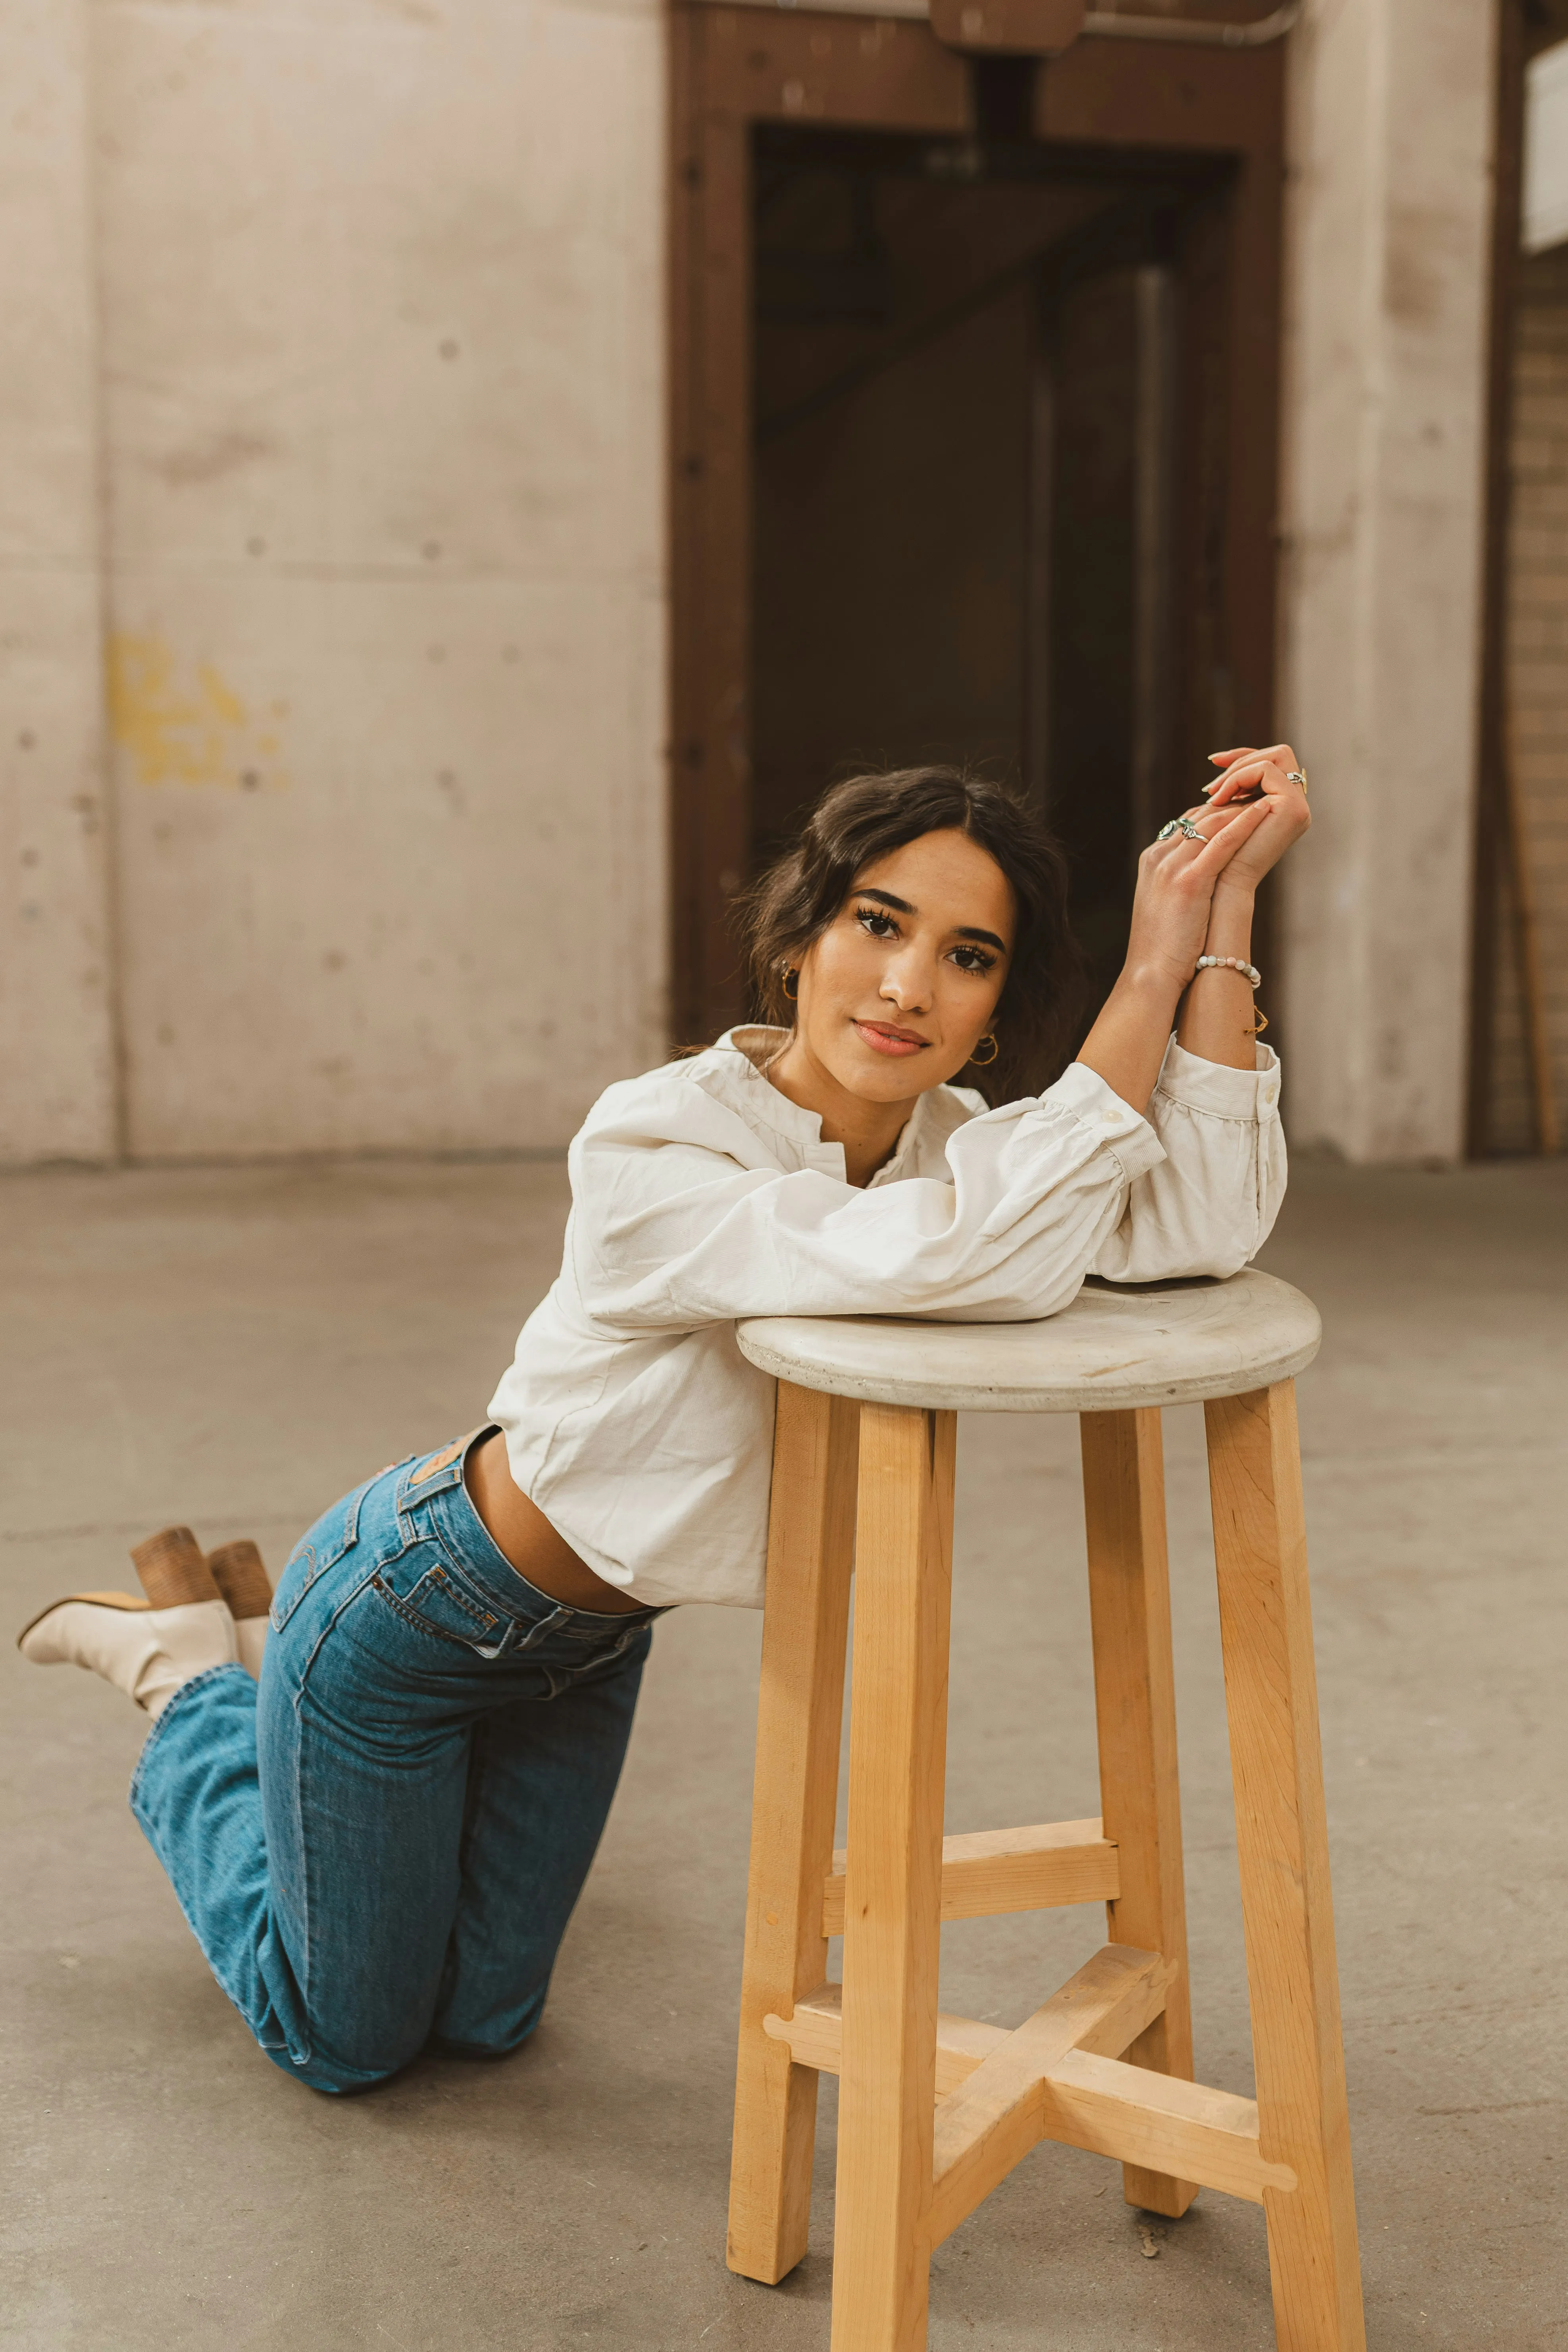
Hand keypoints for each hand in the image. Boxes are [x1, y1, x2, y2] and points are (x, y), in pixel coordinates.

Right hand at [1123, 792, 1273, 993]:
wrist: (1151, 973)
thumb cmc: (1162, 946)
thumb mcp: (1166, 902)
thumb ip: (1180, 877)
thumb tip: (1207, 870)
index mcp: (1152, 859)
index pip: (1186, 822)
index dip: (1216, 813)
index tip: (1242, 809)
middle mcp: (1159, 856)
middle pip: (1199, 817)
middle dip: (1231, 805)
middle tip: (1261, 796)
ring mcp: (1172, 867)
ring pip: (1211, 824)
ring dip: (1241, 808)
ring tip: (1268, 796)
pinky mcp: (1189, 881)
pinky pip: (1222, 843)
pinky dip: (1245, 824)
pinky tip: (1264, 811)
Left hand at [1199, 743, 1310, 898]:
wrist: (1222, 890)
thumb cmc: (1218, 861)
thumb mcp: (1223, 819)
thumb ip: (1229, 796)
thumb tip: (1217, 765)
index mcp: (1284, 807)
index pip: (1272, 766)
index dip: (1244, 757)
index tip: (1214, 760)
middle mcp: (1297, 805)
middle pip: (1279, 754)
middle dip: (1241, 760)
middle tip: (1211, 784)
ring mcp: (1299, 806)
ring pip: (1275, 757)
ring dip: (1238, 769)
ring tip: (1213, 794)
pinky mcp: (1293, 808)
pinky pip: (1266, 772)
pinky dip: (1239, 777)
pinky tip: (1219, 799)